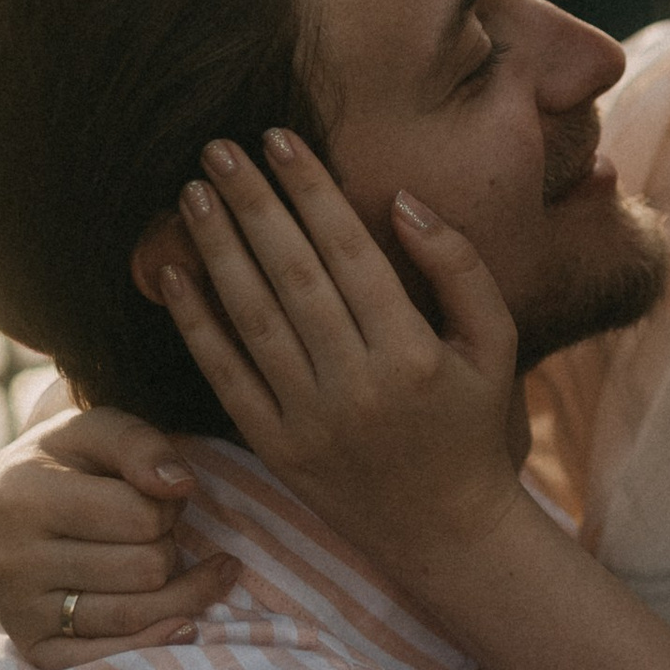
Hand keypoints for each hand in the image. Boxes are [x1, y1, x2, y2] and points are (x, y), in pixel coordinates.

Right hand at [0, 407, 237, 669]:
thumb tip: (182, 486)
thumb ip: (141, 444)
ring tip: (161, 563)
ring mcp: (18, 611)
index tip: (156, 497)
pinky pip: (108, 661)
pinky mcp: (33, 649)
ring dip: (171, 590)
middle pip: (147, 569)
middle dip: (167, 546)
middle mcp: (11, 560)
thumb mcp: (97, 430)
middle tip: (149, 532)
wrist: (6, 508)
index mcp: (22, 497)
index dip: (168, 506)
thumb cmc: (65, 463)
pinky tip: (186, 623)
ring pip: (137, 617)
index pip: (143, 516)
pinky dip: (154, 643)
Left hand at [161, 131, 525, 584]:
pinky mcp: (276, 448)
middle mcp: (356, 386)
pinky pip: (225, 376)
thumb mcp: (494, 343)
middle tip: (219, 148)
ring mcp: (310, 421)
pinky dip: (197, 324)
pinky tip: (174, 272)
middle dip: (252, 204)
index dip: (310, 190)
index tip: (279, 138)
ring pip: (252, 319)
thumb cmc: (473, 424)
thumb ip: (460, 266)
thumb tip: (402, 201)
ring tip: (192, 194)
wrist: (446, 530)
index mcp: (412, 353)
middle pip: (292, 275)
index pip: (349, 253)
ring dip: (216, 250)